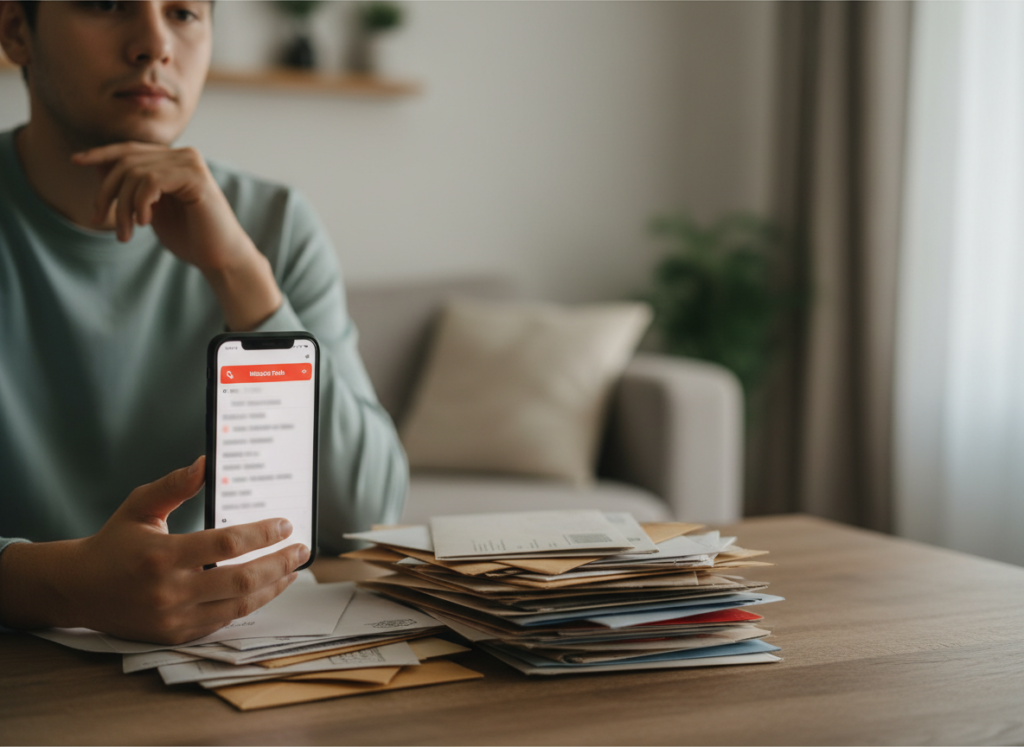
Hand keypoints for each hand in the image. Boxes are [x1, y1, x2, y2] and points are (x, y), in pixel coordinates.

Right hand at [0, 456, 309, 644]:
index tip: (285, 524)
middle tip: (301, 549)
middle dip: (280, 563)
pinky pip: (223, 621)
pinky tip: (265, 588)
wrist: (79, 589)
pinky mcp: (175, 635)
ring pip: (239, 605)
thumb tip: (206, 464)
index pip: (227, 544)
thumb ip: (174, 485)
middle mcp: (170, 590)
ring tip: (291, 570)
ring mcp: (174, 617)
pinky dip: (249, 604)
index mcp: (162, 555)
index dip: (262, 534)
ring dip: (273, 587)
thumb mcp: (140, 506)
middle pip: (243, 579)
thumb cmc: (114, 542)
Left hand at [70, 143, 281, 330]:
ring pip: (135, 173)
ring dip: (122, 207)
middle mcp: (184, 155)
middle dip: (107, 194)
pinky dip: (140, 203)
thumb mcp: (150, 209)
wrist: (220, 258)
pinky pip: (151, 181)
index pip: (129, 149)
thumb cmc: (189, 237)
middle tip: (100, 222)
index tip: (75, 160)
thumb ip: (131, 187)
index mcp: (174, 160)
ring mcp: (191, 163)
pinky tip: (145, 222)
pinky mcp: (196, 176)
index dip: (101, 153)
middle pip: (126, 162)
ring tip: (125, 233)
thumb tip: (96, 164)